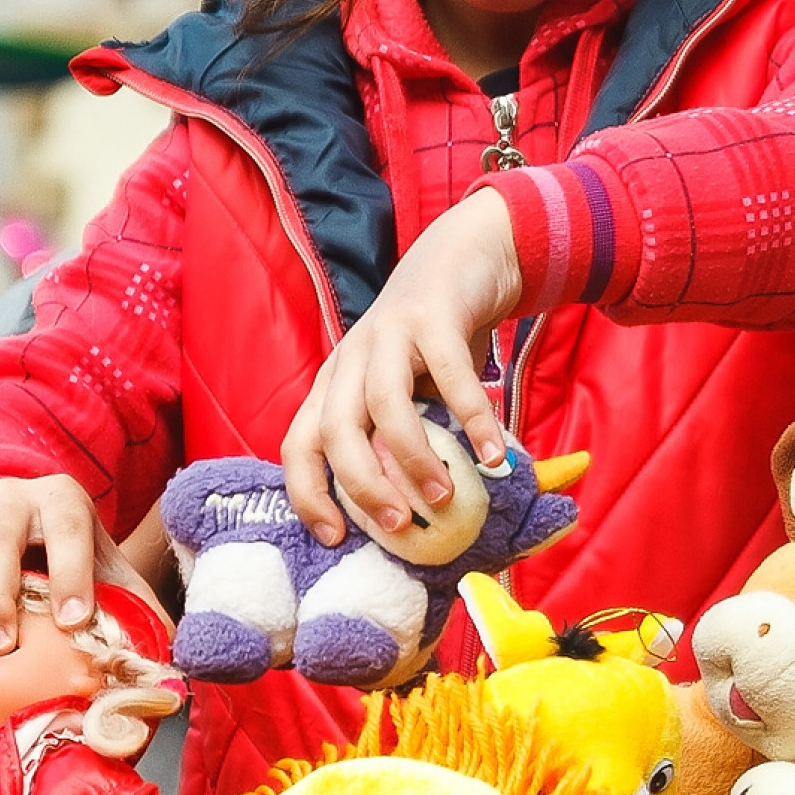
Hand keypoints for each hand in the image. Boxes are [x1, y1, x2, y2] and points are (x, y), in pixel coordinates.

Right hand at [0, 476, 161, 691]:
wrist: (24, 517)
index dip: (70, 574)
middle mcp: (7, 502)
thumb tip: (166, 653)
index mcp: (61, 499)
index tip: (73, 621)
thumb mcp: (105, 562)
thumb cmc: (71, 549)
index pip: (67, 530)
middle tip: (5, 649)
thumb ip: (132, 600)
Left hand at [281, 187, 521, 545]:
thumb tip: (428, 510)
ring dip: (413, 458)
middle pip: (335, 430)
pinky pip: (450, 374)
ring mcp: (387, 334)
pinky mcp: (431, 315)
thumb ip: (409, 436)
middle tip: (398, 527)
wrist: (464, 256)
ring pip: (383, 405)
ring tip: (445, 496)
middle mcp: (350, 360)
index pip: (299, 444)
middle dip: (361, 486)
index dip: (308, 494)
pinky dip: (473, 419)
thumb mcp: (412, 389)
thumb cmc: (436, 338)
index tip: (335, 539)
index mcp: (335, 383)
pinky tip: (495, 455)